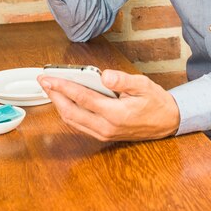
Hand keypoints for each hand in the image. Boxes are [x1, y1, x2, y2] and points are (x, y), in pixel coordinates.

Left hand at [37, 69, 179, 141]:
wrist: (167, 122)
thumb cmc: (155, 102)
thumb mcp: (143, 85)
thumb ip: (123, 80)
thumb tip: (105, 75)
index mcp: (116, 114)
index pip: (82, 98)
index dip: (63, 87)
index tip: (49, 78)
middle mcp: (106, 127)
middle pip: (71, 112)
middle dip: (54, 95)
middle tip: (43, 81)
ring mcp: (103, 133)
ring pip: (72, 121)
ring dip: (58, 104)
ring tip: (50, 88)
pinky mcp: (103, 135)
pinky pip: (78, 124)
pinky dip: (67, 112)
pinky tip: (63, 100)